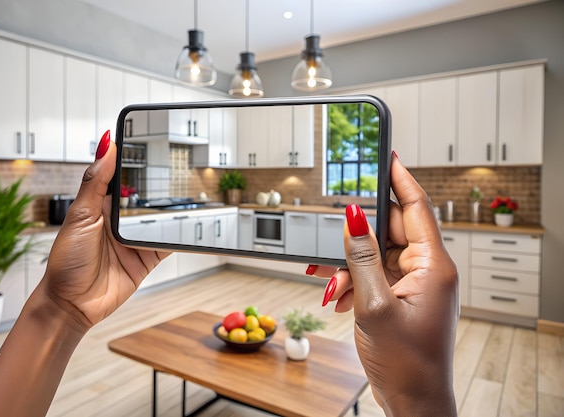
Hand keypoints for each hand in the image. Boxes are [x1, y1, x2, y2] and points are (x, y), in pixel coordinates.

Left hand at [0, 131, 171, 416]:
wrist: (72, 305)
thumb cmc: (66, 261)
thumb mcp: (80, 216)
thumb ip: (95, 182)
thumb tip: (105, 145)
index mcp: (101, 203)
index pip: (122, 175)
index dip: (135, 160)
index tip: (150, 140)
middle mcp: (120, 219)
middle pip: (146, 196)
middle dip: (161, 184)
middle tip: (181, 167)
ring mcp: (136, 238)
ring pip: (161, 217)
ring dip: (173, 209)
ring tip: (191, 193)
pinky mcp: (148, 257)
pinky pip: (169, 242)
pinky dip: (181, 235)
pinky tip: (191, 225)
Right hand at [313, 153, 457, 415]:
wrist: (412, 400)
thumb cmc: (405, 362)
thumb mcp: (374, 304)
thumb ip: (361, 257)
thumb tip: (353, 217)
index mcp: (433, 266)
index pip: (416, 208)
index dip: (400, 179)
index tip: (387, 156)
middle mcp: (428, 270)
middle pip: (391, 231)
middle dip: (358, 240)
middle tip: (334, 247)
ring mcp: (416, 284)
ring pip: (378, 254)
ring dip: (353, 267)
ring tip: (337, 286)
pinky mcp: (404, 296)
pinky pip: (377, 274)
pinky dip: (356, 282)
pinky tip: (343, 298)